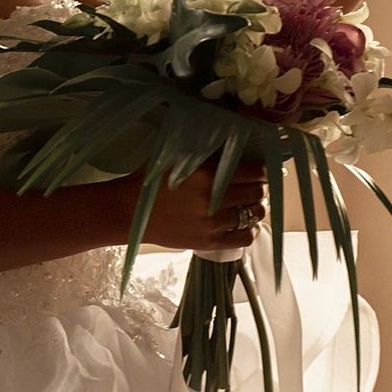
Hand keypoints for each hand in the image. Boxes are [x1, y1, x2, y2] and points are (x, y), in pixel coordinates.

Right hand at [109, 157, 267, 254]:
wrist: (130, 212)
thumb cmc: (152, 181)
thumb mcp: (178, 159)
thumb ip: (207, 156)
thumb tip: (236, 149)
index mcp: (205, 175)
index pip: (253, 171)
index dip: (261, 170)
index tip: (259, 170)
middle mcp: (212, 200)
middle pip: (257, 192)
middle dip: (258, 187)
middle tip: (252, 185)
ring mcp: (212, 224)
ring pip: (254, 214)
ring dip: (255, 207)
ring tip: (247, 204)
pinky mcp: (209, 243)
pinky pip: (245, 238)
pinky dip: (248, 229)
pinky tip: (240, 222)